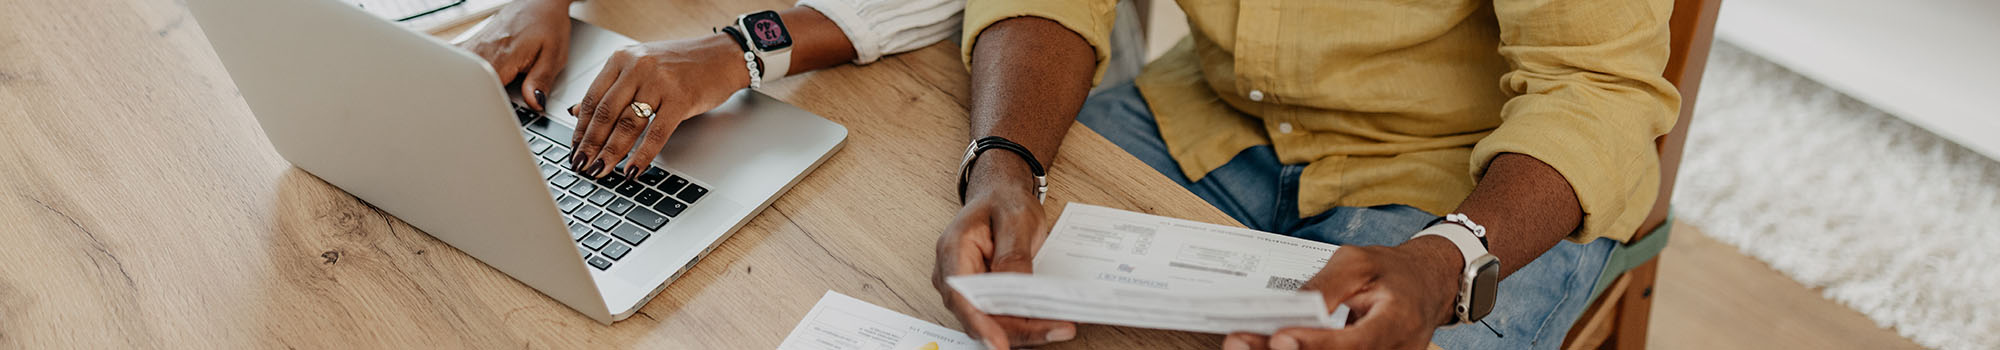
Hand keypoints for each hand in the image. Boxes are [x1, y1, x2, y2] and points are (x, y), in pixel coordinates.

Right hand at [456, 0, 571, 111]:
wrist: (540, 1)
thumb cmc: (548, 24)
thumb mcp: (553, 56)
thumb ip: (541, 81)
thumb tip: (535, 105)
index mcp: (504, 55)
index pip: (484, 88)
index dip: (484, 107)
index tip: (487, 119)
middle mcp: (484, 48)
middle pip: (465, 82)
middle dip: (468, 100)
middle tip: (472, 116)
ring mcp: (475, 44)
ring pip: (457, 71)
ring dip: (460, 87)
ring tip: (462, 102)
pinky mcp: (472, 42)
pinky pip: (457, 59)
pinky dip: (455, 71)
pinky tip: (453, 81)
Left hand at [565, 34, 751, 177]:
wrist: (722, 56)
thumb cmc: (682, 63)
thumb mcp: (640, 67)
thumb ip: (610, 87)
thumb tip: (576, 113)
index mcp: (622, 58)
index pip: (592, 98)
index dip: (580, 128)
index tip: (574, 148)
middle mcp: (637, 67)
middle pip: (605, 112)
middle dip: (591, 144)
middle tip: (582, 164)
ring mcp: (660, 82)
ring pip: (627, 124)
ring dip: (611, 152)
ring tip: (601, 169)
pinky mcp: (681, 98)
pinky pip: (656, 133)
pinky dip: (642, 155)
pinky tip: (632, 168)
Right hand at [932, 154, 1077, 348]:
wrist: (1001, 195)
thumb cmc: (1003, 202)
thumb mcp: (1015, 220)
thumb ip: (1013, 256)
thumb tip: (1015, 290)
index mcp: (954, 251)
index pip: (961, 297)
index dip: (980, 324)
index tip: (1000, 343)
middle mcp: (953, 275)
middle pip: (979, 317)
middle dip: (1018, 329)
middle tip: (1059, 328)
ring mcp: (966, 289)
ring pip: (991, 322)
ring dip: (1026, 329)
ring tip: (1061, 326)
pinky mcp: (983, 296)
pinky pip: (1001, 317)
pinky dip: (1026, 322)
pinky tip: (1051, 321)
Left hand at [1221, 236, 1464, 349]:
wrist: (1426, 286)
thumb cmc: (1392, 272)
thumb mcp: (1358, 263)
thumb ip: (1325, 286)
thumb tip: (1289, 308)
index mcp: (1398, 320)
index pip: (1355, 342)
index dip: (1316, 344)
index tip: (1280, 337)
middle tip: (1239, 342)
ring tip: (1243, 344)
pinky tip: (1268, 346)